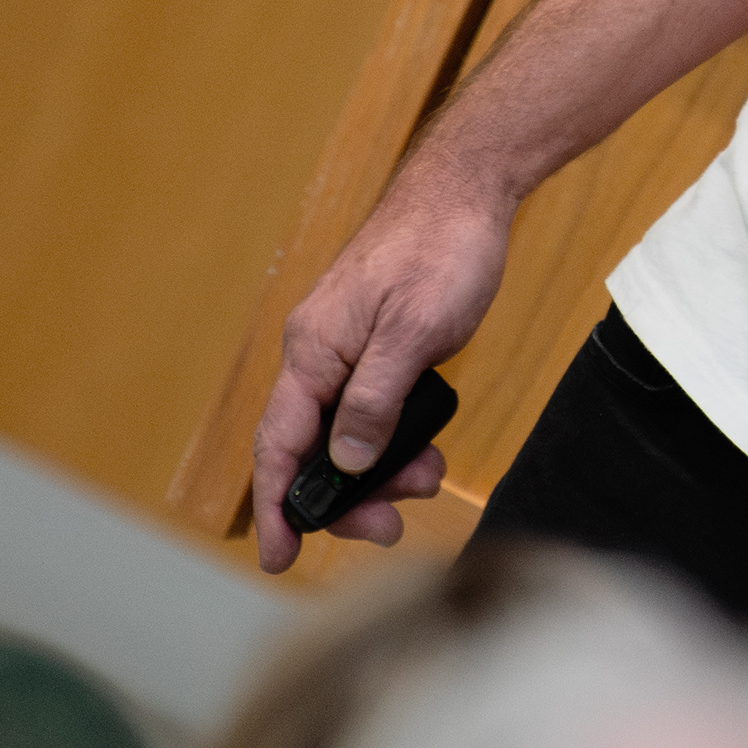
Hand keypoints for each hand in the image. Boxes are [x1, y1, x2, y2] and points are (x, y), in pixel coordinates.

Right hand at [245, 173, 507, 571]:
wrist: (470, 191)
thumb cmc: (442, 248)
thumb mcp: (415, 332)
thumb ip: (376, 399)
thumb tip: (346, 460)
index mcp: (314, 350)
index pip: (279, 444)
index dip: (277, 505)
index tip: (278, 556)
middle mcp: (321, 353)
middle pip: (313, 449)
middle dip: (348, 497)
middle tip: (391, 525)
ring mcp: (349, 350)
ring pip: (347, 433)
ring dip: (380, 469)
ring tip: (426, 479)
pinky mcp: (380, 346)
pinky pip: (372, 410)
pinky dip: (394, 438)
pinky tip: (425, 449)